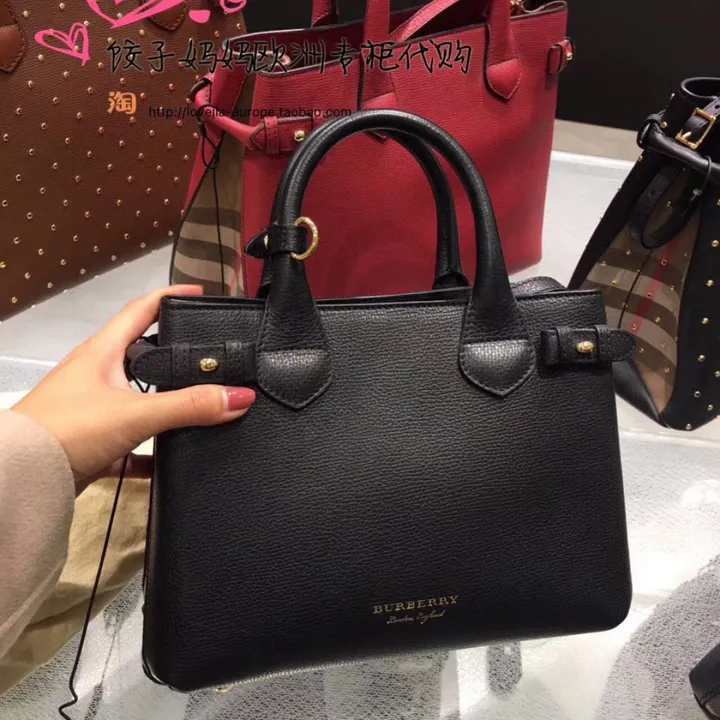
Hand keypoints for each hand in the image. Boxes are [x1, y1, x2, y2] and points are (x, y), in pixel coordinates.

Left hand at [13, 286, 255, 494]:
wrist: (20, 477)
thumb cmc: (70, 428)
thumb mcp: (136, 413)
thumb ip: (189, 406)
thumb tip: (242, 396)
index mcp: (103, 352)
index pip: (141, 309)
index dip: (171, 297)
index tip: (201, 294)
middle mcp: (96, 373)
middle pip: (142, 352)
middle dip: (175, 351)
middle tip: (210, 354)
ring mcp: (91, 407)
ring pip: (137, 397)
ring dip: (165, 401)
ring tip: (200, 403)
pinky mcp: (90, 441)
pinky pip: (129, 442)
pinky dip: (150, 451)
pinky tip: (171, 461)